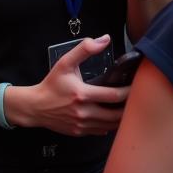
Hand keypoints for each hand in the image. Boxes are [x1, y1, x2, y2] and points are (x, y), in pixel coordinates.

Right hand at [9, 35, 127, 135]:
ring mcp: (83, 125)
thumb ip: (84, 49)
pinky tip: (111, 116)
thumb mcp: (65, 63)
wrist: (36, 106)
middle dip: (129, 107)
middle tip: (136, 99)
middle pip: (117, 115)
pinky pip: (102, 131)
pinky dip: (110, 125)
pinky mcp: (81, 132)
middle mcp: (84, 112)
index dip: (128, 91)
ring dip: (121, 117)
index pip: (113, 95)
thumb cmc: (51, 84)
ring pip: (111, 125)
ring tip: (127, 108)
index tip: (135, 86)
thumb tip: (104, 39)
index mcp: (82, 94)